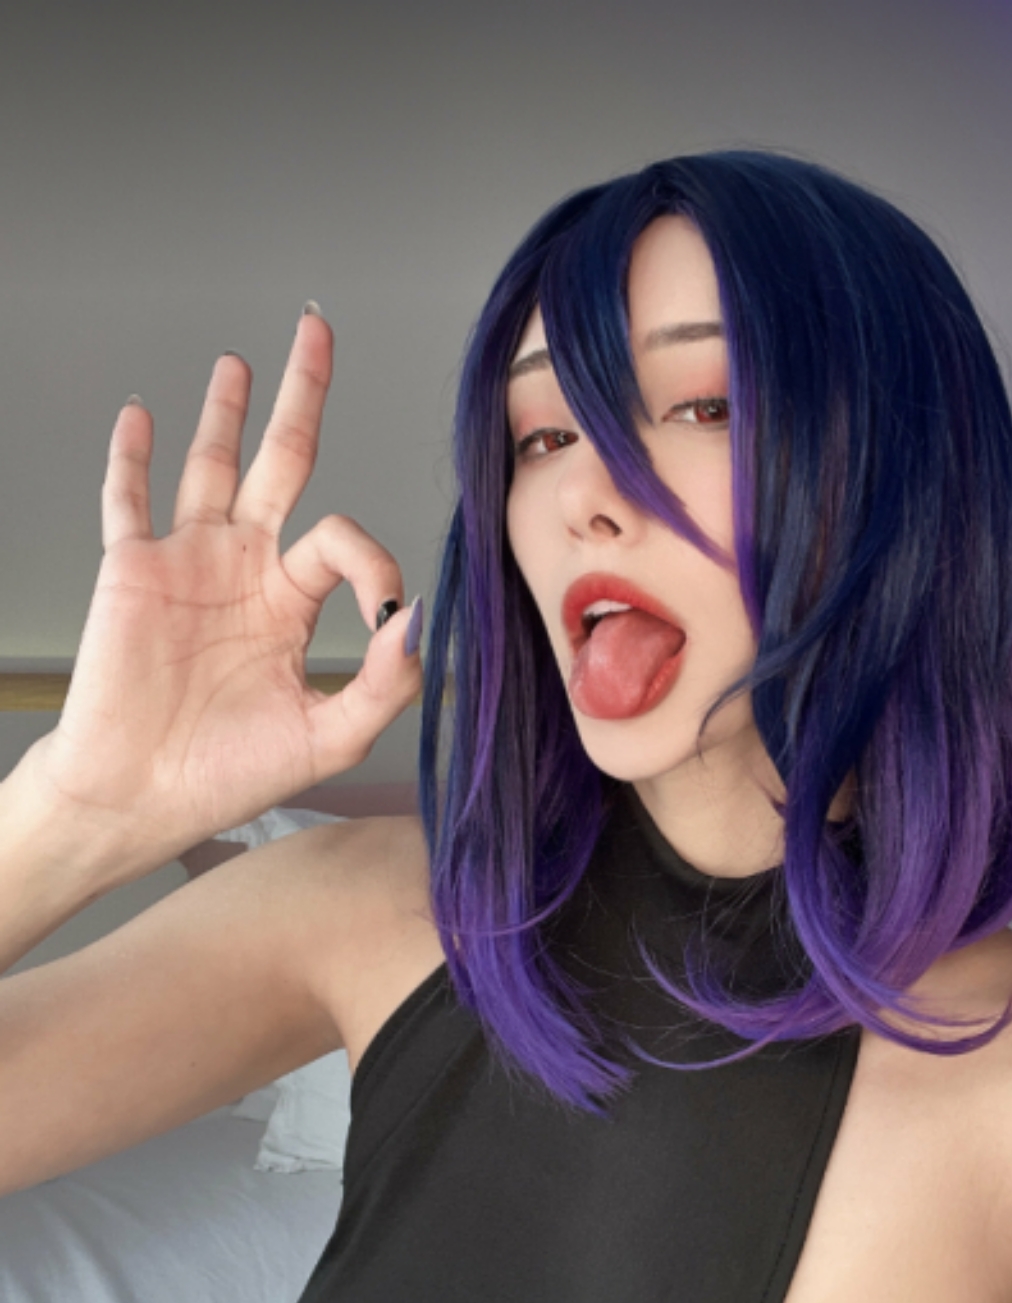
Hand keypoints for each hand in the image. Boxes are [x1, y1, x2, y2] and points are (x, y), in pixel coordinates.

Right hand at [28, 309, 422, 862]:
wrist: (140, 799)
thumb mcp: (329, 736)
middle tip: (316, 331)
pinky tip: (141, 414)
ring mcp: (188, 562)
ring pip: (211, 465)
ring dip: (226, 410)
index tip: (384, 608)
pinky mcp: (132, 569)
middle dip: (301, 396)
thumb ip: (384, 681)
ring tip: (242, 360)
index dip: (373, 559)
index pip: (344, 542)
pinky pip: (127, 498)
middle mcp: (246, 570)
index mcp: (293, 603)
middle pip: (282, 462)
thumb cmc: (226, 775)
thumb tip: (420, 614)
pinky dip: (131, 455)